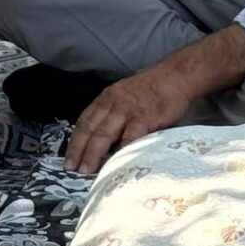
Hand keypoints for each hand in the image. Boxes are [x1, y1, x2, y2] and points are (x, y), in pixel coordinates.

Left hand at [64, 67, 194, 175]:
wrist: (176, 76)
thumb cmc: (152, 89)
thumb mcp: (125, 96)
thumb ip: (114, 114)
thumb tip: (102, 140)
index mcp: (106, 98)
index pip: (84, 121)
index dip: (75, 141)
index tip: (68, 157)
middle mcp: (113, 103)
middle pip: (90, 129)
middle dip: (79, 150)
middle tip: (71, 168)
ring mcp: (128, 110)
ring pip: (104, 133)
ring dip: (93, 153)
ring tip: (87, 169)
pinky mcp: (145, 118)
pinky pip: (131, 135)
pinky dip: (122, 149)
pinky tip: (116, 162)